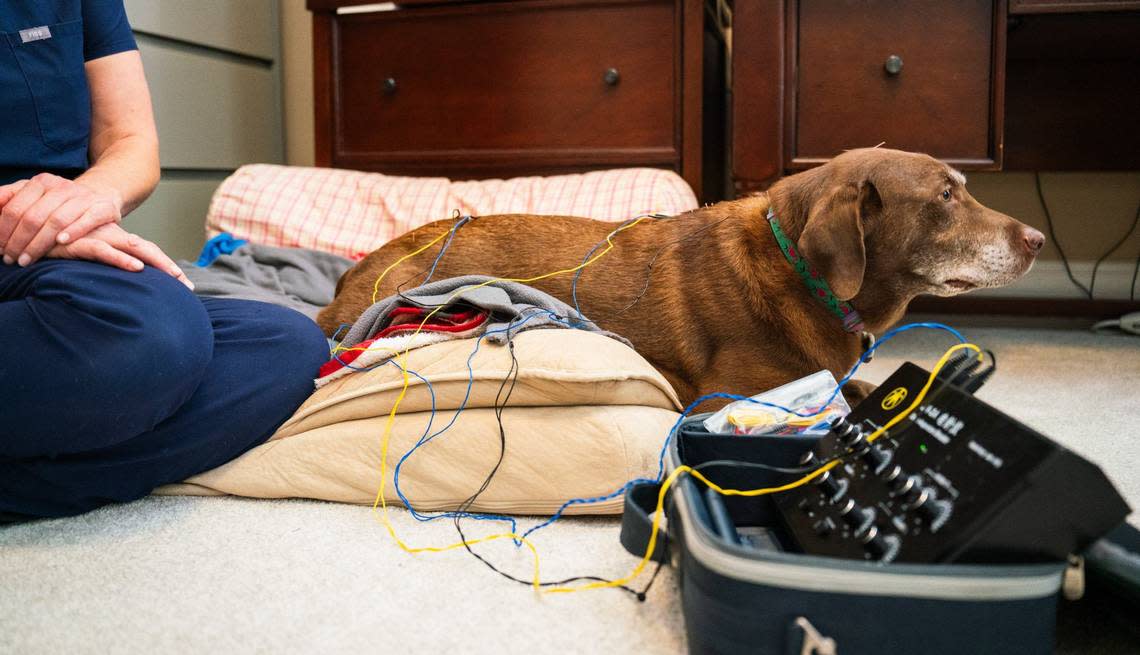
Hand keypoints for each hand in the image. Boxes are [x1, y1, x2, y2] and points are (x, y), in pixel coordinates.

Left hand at [0, 173, 122, 267]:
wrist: (100, 195)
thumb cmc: (60, 201)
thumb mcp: (34, 194)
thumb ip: (9, 198)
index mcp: (41, 182)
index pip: (15, 208)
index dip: (4, 230)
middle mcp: (62, 187)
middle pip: (34, 217)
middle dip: (18, 241)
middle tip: (11, 259)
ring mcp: (83, 197)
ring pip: (57, 220)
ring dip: (39, 244)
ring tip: (28, 260)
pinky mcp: (102, 208)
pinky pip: (87, 220)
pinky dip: (74, 231)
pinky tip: (61, 243)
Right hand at [46, 223, 193, 288]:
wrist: (37, 227)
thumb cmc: (65, 243)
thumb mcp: (90, 254)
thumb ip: (108, 263)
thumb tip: (124, 285)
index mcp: (118, 240)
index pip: (148, 253)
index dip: (167, 267)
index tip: (186, 285)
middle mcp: (114, 237)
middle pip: (149, 251)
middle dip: (169, 267)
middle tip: (187, 285)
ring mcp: (100, 238)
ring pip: (135, 249)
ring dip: (156, 262)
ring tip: (174, 276)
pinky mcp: (82, 243)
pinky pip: (105, 251)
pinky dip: (121, 259)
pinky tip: (137, 267)